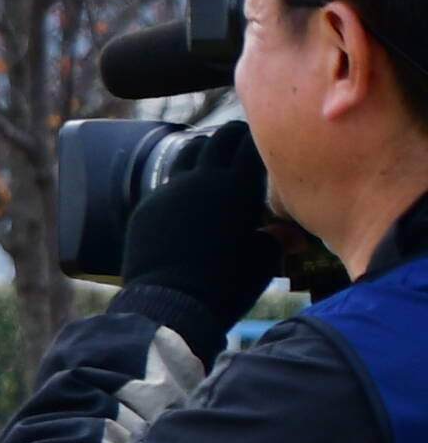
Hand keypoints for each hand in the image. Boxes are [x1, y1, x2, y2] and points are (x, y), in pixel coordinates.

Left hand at [117, 118, 285, 332]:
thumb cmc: (226, 286)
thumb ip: (277, 238)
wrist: (170, 305)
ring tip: (214, 164)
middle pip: (220, 138)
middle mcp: (203, 179)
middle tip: (242, 144)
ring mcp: (171, 190)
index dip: (262, 139)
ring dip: (204, 153)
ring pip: (190, 153)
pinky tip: (188, 196)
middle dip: (233, 137)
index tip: (268, 143)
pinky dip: (182, 183)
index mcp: (238, 186)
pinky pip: (168, 183)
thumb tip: (295, 236)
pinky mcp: (147, 206)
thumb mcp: (262, 261)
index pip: (253, 143)